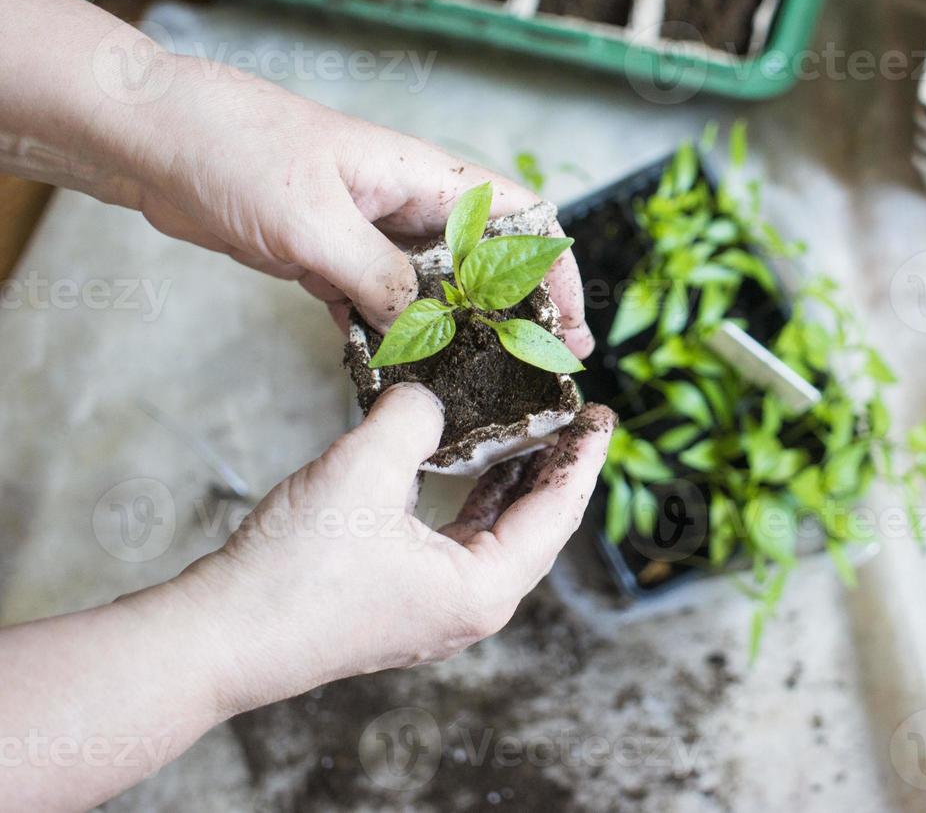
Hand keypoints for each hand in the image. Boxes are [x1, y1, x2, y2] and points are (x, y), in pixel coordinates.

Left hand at [95, 55, 592, 348]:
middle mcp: (404, 204)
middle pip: (483, 262)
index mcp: (421, 176)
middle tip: (532, 368)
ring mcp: (366, 232)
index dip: (554, 270)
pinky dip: (386, 338)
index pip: (519, 219)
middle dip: (511, 313)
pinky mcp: (327, 257)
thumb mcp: (314, 223)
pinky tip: (391, 374)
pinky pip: (374, 304)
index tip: (568, 325)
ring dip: (447, 333)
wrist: (153, 137)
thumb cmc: (236, 150)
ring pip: (429, 290)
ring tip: (470, 384)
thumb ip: (380, 279)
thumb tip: (432, 332)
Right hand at [174, 384, 615, 713]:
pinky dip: (468, 498)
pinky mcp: (400, 600)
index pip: (558, 513)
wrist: (218, 637)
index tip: (601, 414)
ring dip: (510, 480)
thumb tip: (429, 395)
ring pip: (495, 533)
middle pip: (536, 525)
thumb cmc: (295, 569)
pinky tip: (461, 462)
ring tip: (526, 428)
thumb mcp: (365, 469)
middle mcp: (470, 607)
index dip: (582, 457)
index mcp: (484, 589)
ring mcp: (435, 608)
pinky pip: (456, 541)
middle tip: (569, 414)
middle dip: (552, 466)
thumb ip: (414, 418)